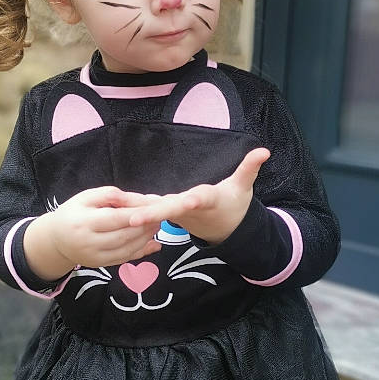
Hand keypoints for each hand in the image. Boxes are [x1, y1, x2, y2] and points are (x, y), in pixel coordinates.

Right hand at [24, 187, 161, 279]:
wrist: (55, 240)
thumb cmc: (73, 212)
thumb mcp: (86, 197)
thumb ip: (111, 195)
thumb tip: (139, 200)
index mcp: (84, 222)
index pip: (116, 218)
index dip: (138, 213)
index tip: (155, 205)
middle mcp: (88, 242)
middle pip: (124, 235)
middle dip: (146, 226)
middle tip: (161, 216)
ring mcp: (94, 257)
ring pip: (127, 249)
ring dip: (146, 238)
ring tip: (157, 225)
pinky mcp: (100, 265)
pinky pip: (125, 259)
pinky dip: (141, 251)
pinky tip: (153, 242)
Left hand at [126, 148, 270, 245]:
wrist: (225, 229)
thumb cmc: (234, 205)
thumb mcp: (244, 187)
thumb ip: (250, 168)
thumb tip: (264, 151)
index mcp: (205, 201)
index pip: (195, 201)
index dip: (186, 203)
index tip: (183, 203)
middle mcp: (187, 209)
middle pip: (168, 211)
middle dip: (150, 215)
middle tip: (131, 220)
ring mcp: (175, 214)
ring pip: (153, 212)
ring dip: (134, 212)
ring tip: (114, 212)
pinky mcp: (166, 213)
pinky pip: (148, 211)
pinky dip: (133, 209)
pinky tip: (114, 209)